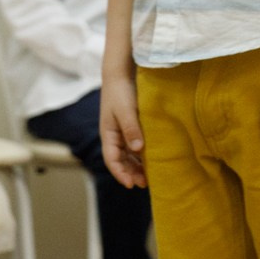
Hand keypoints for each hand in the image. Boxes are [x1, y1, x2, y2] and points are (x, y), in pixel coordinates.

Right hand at [99, 75, 147, 189]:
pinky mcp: (131, 126)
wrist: (121, 73)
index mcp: (108, 134)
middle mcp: (114, 136)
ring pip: (128, 155)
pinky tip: (151, 159)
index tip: (131, 184)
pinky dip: (141, 155)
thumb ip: (131, 129)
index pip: (111, 160)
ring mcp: (122, 132)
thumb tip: (137, 150)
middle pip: (120, 160)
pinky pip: (134, 146)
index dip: (120, 174)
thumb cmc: (121, 91)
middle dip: (130, 173)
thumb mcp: (126, 110)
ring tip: (149, 176)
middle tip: (144, 184)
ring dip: (136, 166)